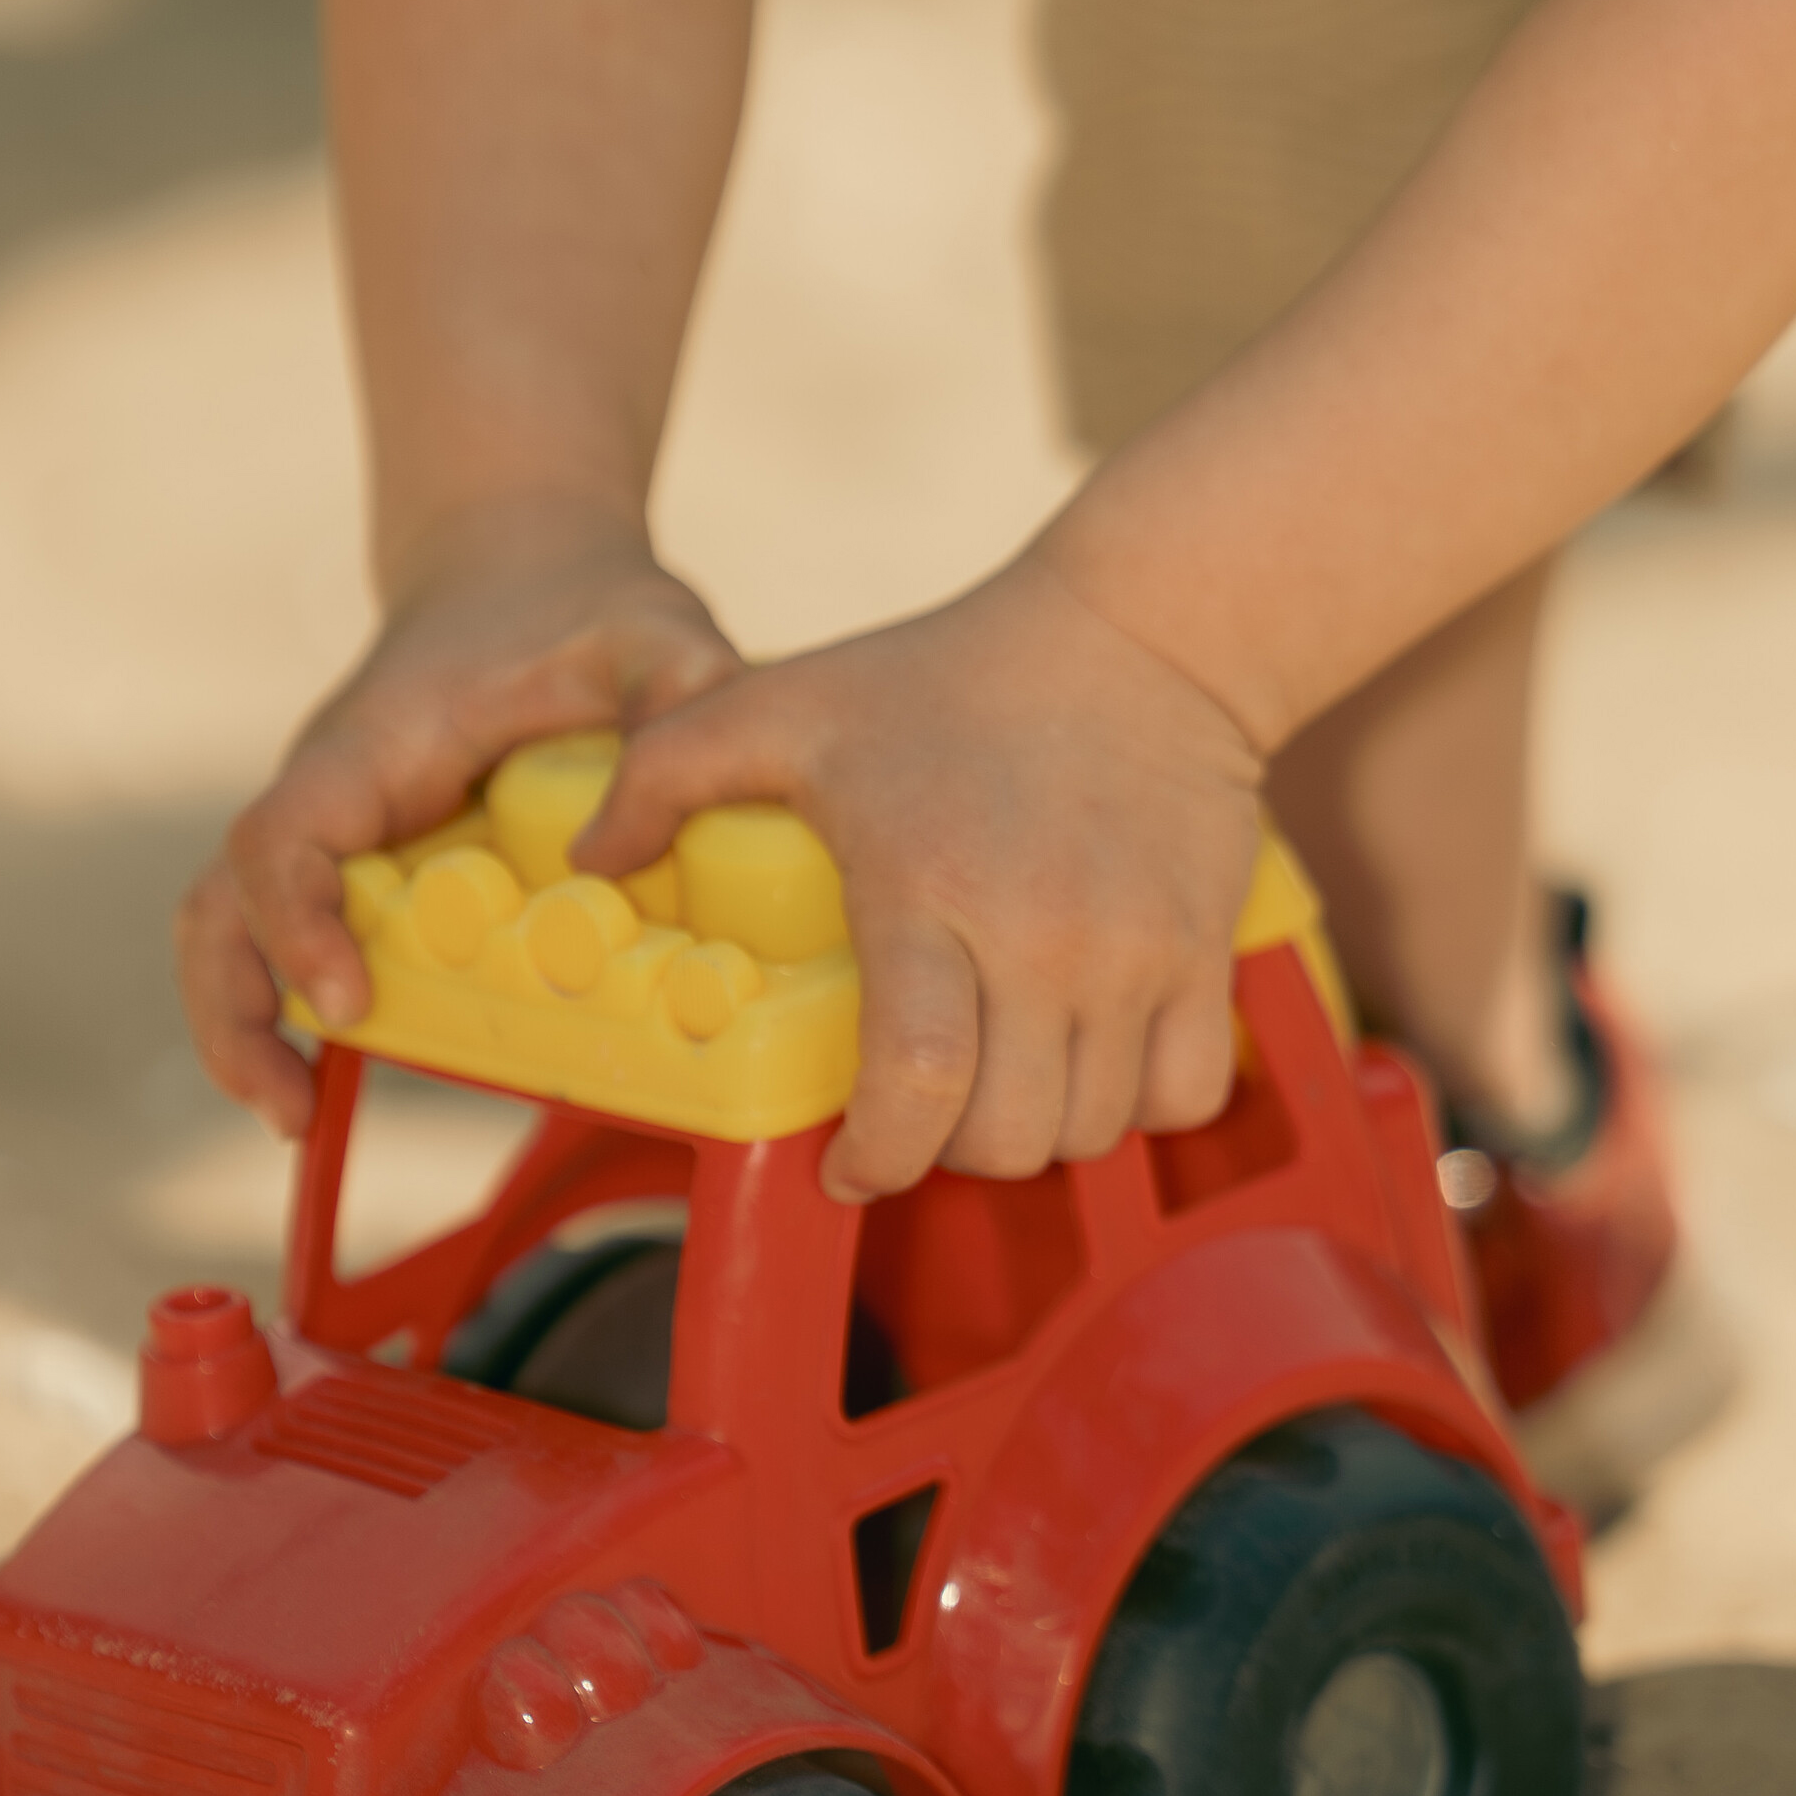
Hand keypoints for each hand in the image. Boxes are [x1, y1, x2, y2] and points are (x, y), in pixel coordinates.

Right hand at [178, 504, 738, 1130]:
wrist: (521, 562)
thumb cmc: (583, 601)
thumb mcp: (656, 631)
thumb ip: (679, 700)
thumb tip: (614, 850)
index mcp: (375, 743)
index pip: (283, 834)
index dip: (296, 922)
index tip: (348, 999)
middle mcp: (330, 789)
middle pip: (220, 900)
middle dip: (234, 1008)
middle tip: (292, 1110)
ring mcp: (333, 827)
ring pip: (227, 925)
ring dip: (240, 1021)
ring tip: (295, 1117)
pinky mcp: (355, 858)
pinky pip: (282, 932)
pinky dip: (287, 1002)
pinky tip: (339, 1073)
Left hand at [580, 552, 1264, 1201]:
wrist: (1141, 632)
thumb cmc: (947, 675)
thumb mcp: (787, 701)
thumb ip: (666, 769)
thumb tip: (590, 854)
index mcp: (930, 888)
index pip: (916, 1082)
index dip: (875, 1157)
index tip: (846, 1164)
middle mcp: (1043, 938)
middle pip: (1003, 1135)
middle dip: (945, 1152)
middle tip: (915, 1108)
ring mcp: (1137, 952)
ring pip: (1091, 1132)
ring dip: (1034, 1131)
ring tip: (993, 1079)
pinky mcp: (1205, 952)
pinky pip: (1184, 1095)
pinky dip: (1134, 1107)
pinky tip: (1086, 1061)